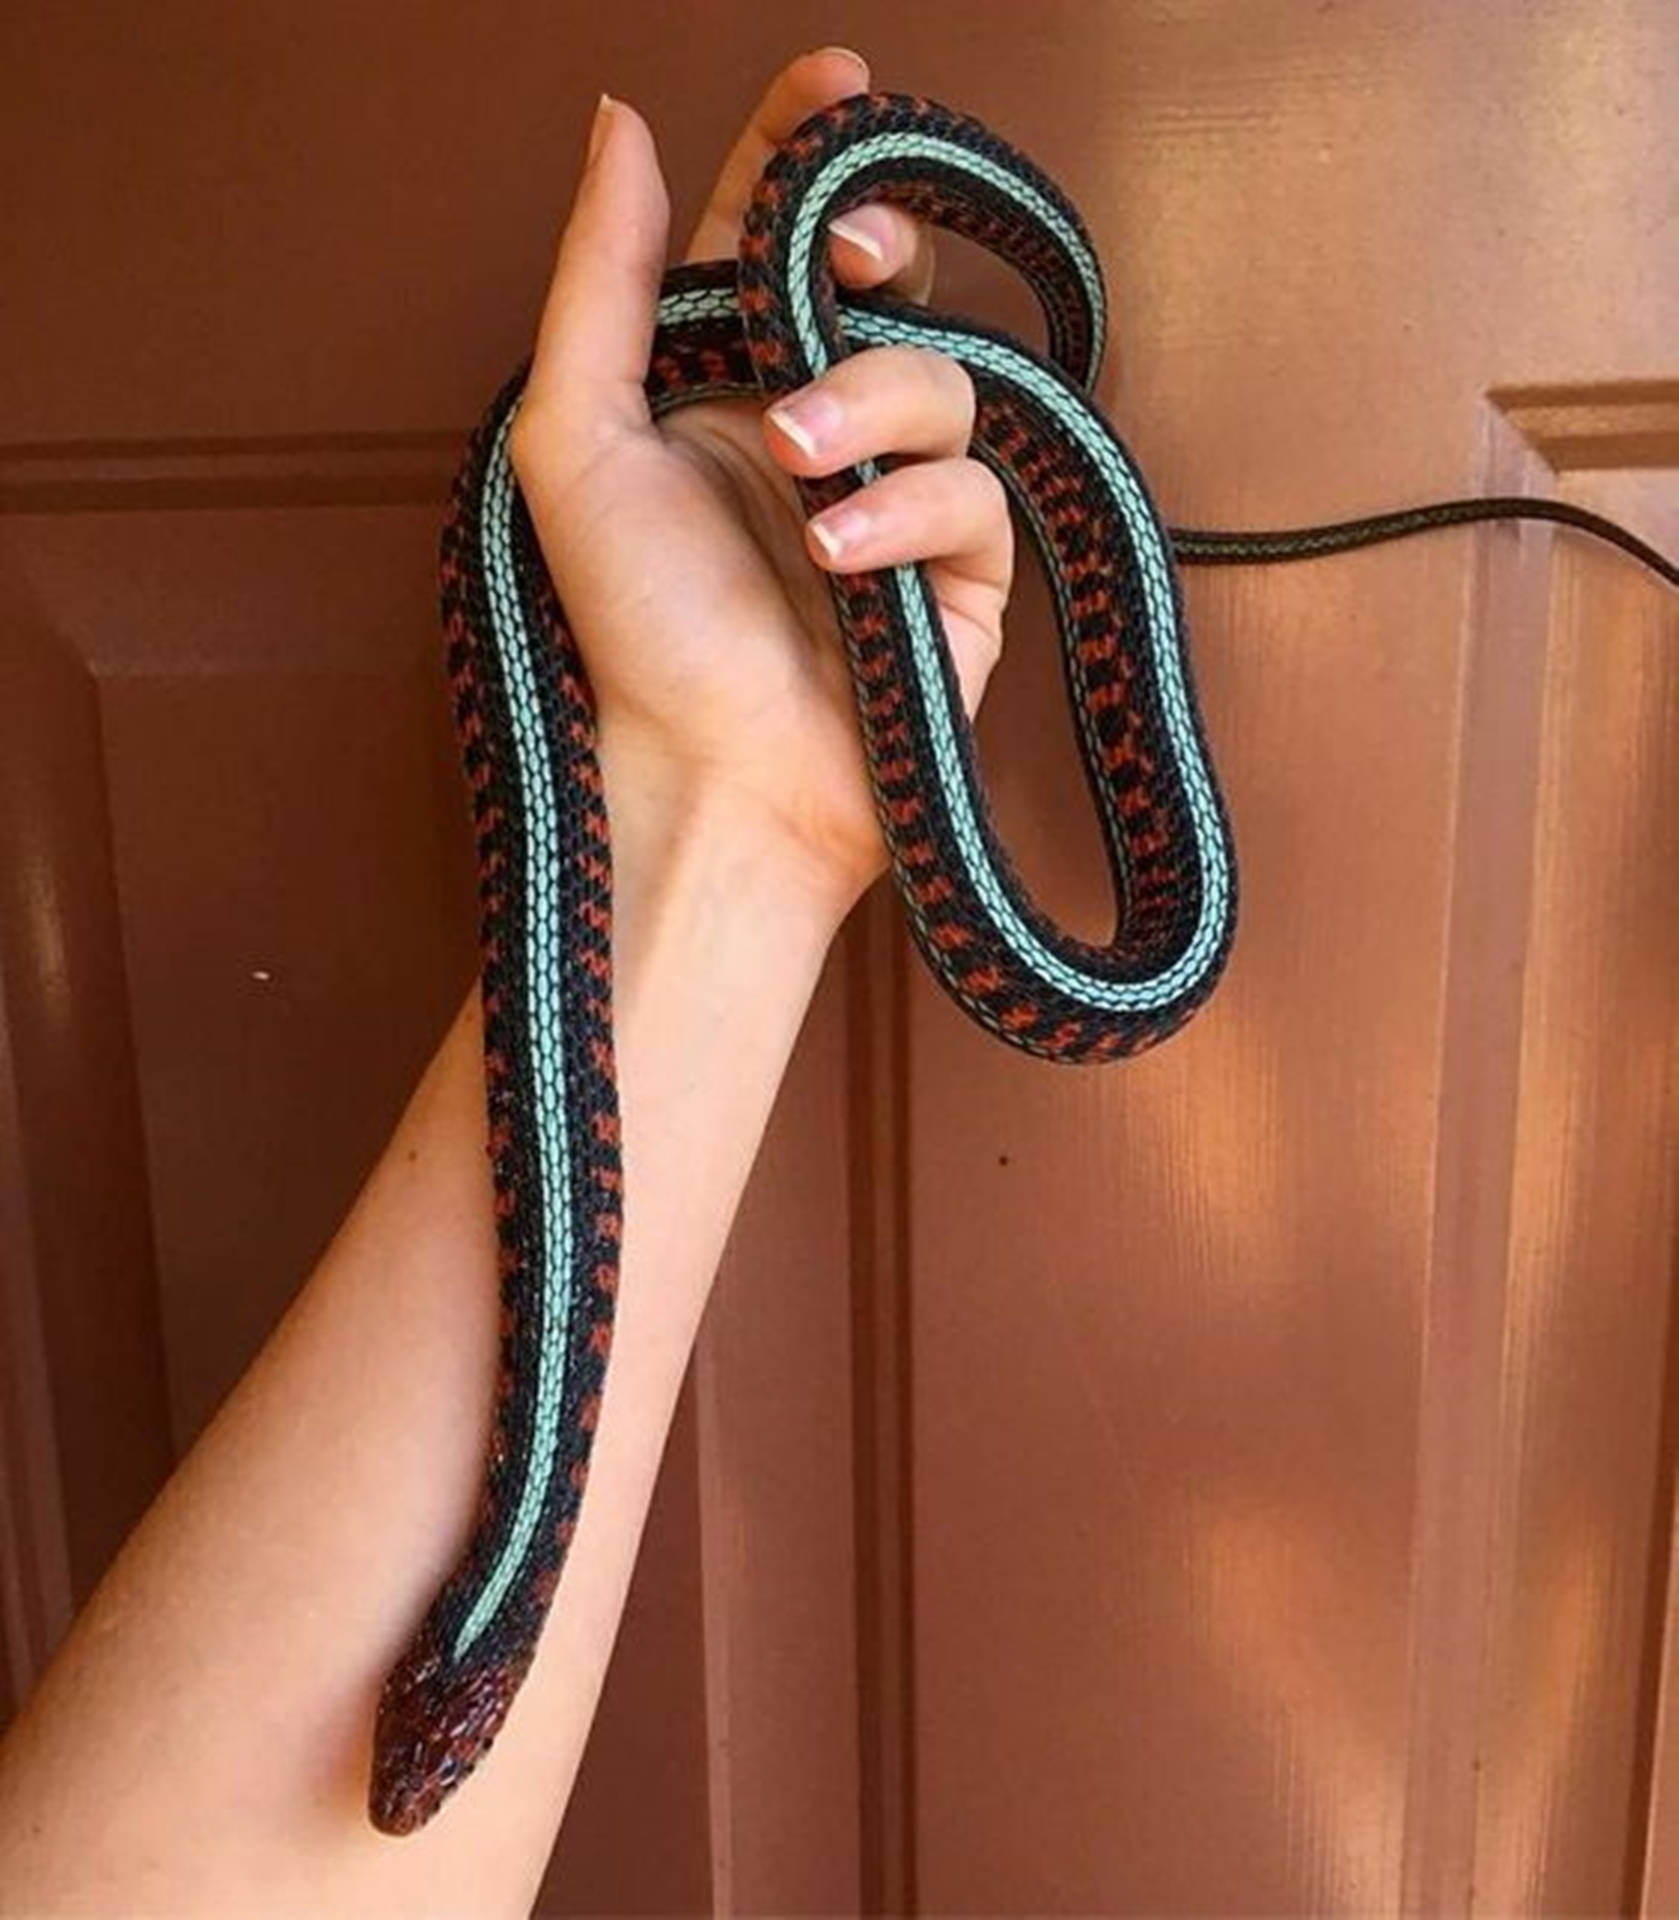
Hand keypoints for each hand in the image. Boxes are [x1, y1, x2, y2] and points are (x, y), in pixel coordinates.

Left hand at [507, 46, 1013, 924]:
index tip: (838, 77)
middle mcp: (815, 439)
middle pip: (885, 294)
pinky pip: (975, 495)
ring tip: (797, 467)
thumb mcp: (578, 441)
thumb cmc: (633, 631)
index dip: (810, 153)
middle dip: (875, 255)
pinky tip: (842, 555)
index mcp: (721, 396)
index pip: (774, 245)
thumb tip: (621, 118)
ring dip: (868, 404)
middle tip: (846, 266)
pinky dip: (910, 511)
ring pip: (940, 382)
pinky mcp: (964, 581)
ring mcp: (896, 507)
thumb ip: (601, 279)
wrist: (711, 781)